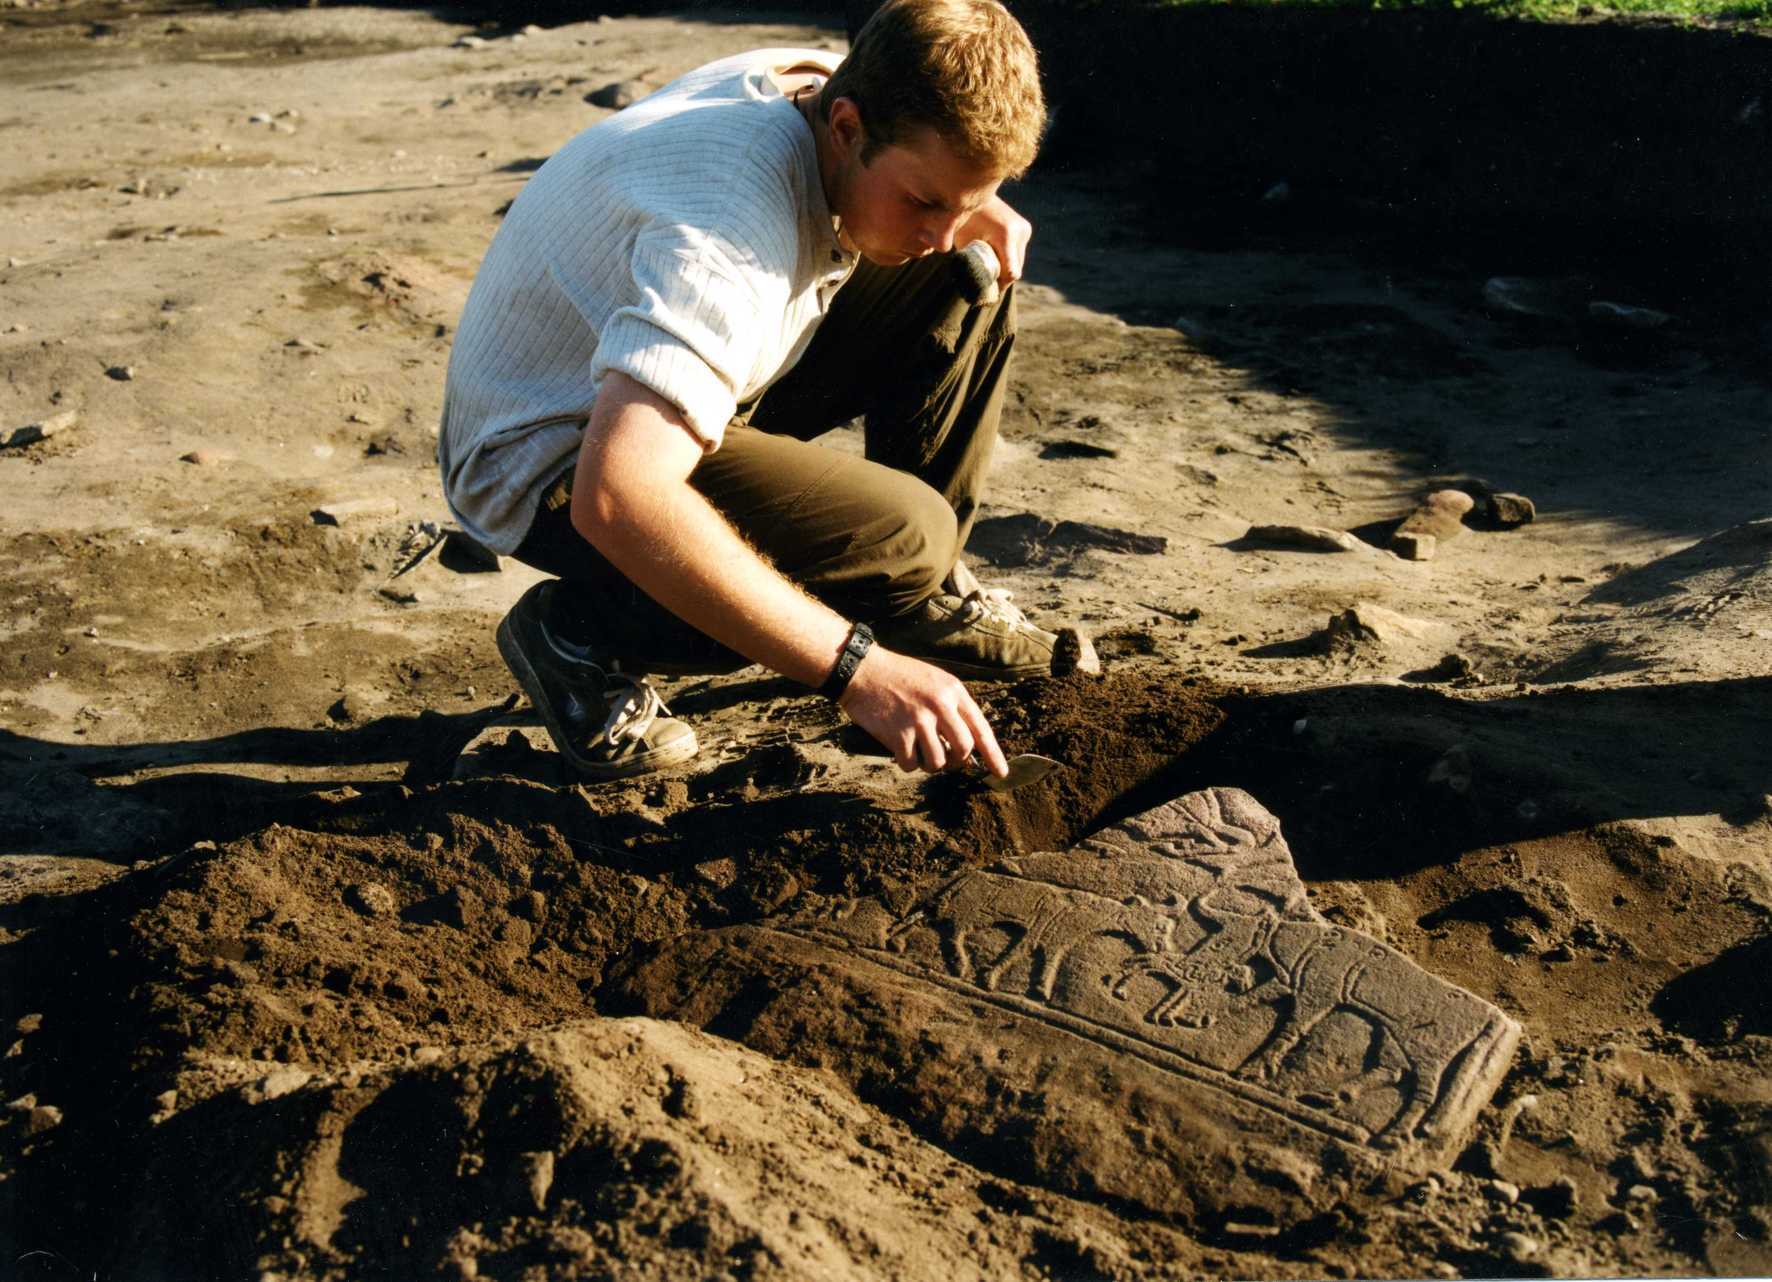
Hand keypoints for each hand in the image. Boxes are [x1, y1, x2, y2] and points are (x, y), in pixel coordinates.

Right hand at [836, 645, 1008, 777]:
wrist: (862, 670)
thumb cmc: (898, 676)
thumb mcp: (933, 681)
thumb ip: (951, 707)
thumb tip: (964, 745)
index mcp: (953, 691)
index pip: (981, 728)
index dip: (993, 754)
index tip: (1001, 773)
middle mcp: (940, 705)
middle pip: (964, 749)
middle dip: (956, 761)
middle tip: (945, 758)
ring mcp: (919, 720)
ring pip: (938, 761)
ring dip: (929, 763)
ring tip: (917, 749)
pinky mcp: (898, 734)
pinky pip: (912, 764)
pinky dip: (907, 763)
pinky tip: (899, 749)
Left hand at [956, 195, 1032, 287]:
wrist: (971, 195)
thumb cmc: (962, 221)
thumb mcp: (965, 245)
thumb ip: (976, 267)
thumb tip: (982, 289)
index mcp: (1006, 235)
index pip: (1011, 273)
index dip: (1000, 285)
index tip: (988, 291)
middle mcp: (1020, 230)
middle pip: (1016, 269)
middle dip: (1003, 278)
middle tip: (987, 284)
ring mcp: (1024, 228)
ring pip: (1019, 262)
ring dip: (1007, 268)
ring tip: (990, 269)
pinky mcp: (1025, 228)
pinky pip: (1019, 252)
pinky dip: (1009, 258)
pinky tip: (996, 257)